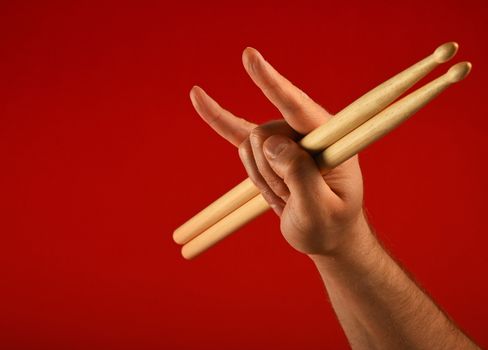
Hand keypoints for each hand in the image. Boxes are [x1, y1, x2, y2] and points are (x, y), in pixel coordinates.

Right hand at [189, 47, 367, 255]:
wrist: (325, 234)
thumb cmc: (330, 224)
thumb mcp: (321, 210)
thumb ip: (301, 176)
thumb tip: (272, 142)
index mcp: (330, 140)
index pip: (298, 107)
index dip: (272, 83)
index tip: (249, 57)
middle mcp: (306, 130)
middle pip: (264, 136)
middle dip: (269, 174)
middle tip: (291, 199)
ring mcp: (284, 138)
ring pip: (248, 146)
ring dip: (260, 179)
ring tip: (285, 197)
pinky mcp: (266, 150)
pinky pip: (235, 133)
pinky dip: (217, 118)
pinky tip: (197, 97)